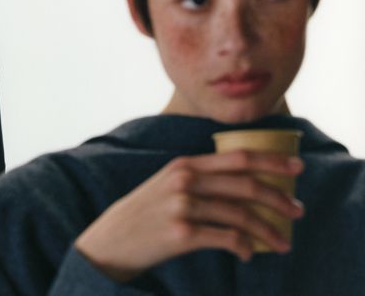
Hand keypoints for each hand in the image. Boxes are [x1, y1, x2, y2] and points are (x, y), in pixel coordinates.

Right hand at [74, 150, 304, 281]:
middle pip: (246, 184)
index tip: (298, 168)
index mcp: (184, 165)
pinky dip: (245, 247)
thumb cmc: (145, 214)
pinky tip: (249, 253)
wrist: (111, 240)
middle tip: (298, 211)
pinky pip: (226, 239)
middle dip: (279, 198)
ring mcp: (182, 207)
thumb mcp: (167, 184)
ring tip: (283, 242)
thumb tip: (245, 184)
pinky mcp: (181, 234)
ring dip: (269, 230)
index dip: (272, 161)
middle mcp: (184, 181)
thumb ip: (199, 178)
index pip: (238, 157)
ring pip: (241, 215)